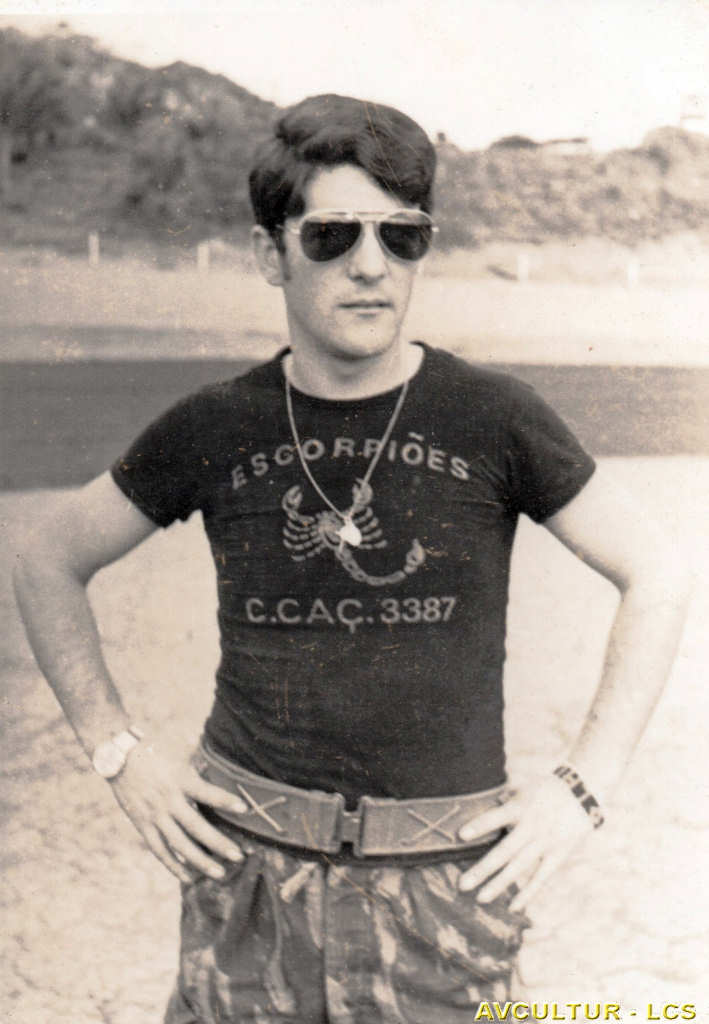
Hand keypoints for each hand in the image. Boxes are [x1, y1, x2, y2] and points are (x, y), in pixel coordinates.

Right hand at [109, 742, 246, 882]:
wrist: (118, 759)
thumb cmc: (154, 751)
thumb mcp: (179, 752)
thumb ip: (200, 762)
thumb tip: (224, 765)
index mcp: (179, 779)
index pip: (206, 792)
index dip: (225, 800)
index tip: (244, 808)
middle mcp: (167, 800)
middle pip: (195, 827)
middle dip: (218, 843)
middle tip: (238, 856)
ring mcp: (154, 816)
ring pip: (179, 844)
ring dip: (200, 861)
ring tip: (220, 873)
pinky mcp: (142, 825)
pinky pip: (159, 850)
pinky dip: (173, 865)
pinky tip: (189, 877)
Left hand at [457, 774, 597, 910]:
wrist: (582, 794)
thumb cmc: (545, 789)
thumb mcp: (523, 786)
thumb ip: (503, 798)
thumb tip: (483, 805)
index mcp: (520, 807)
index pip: (497, 817)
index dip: (480, 825)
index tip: (461, 835)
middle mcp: (531, 826)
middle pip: (504, 851)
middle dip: (483, 869)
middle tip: (462, 885)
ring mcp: (545, 843)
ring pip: (519, 867)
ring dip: (499, 884)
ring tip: (480, 898)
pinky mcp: (558, 855)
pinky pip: (541, 877)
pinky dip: (528, 892)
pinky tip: (514, 907)